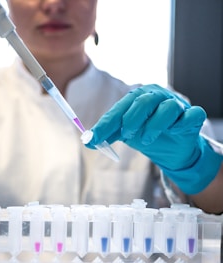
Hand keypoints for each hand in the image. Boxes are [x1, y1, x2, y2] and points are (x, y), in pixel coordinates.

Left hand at [86, 84, 221, 193]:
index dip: (106, 124)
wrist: (173, 148)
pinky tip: (174, 131)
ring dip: (154, 126)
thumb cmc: (148, 134)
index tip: (94, 138)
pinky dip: (181, 123)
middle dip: (132, 120)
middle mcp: (157, 97)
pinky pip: (192, 115)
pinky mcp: (193, 116)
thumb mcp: (125, 134)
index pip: (120, 108)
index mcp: (138, 98)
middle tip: (127, 134)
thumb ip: (108, 134)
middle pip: (143, 101)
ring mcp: (177, 105)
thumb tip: (88, 140)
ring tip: (146, 140)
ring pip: (167, 107)